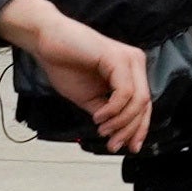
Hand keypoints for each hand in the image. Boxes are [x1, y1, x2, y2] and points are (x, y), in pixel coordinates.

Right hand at [4, 0, 154, 152]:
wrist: (46, 42)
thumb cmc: (65, 65)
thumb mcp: (90, 98)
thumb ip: (107, 113)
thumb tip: (118, 133)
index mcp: (131, 72)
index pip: (144, 105)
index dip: (139, 128)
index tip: (129, 147)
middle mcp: (135, 64)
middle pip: (145, 105)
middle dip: (130, 130)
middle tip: (113, 145)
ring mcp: (129, 60)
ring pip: (138, 101)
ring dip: (120, 122)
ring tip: (102, 129)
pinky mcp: (118, 58)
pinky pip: (124, 92)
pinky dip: (113, 110)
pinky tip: (98, 116)